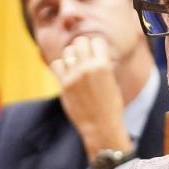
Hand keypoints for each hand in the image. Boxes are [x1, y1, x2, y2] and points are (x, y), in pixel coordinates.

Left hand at [49, 35, 130, 160]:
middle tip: (84, 58)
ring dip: (71, 55)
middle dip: (83, 47)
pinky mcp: (64, 85)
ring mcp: (74, 76)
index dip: (96, 47)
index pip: (97, 41)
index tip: (96, 55)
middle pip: (80, 42)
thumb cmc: (110, 106)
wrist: (101, 127)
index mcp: (104, 65)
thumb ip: (101, 66)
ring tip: (75, 65)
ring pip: (67, 51)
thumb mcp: (111, 81)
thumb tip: (92, 53)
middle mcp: (88, 68)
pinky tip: (67, 73)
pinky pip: (56, 64)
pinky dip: (61, 66)